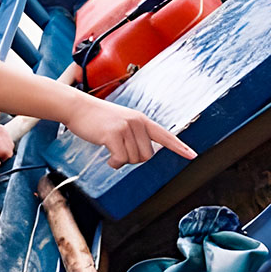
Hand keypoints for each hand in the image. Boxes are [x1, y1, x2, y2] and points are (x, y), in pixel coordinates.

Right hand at [63, 95, 195, 167]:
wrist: (78, 108)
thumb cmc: (97, 118)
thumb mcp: (121, 121)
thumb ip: (135, 133)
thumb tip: (143, 154)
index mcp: (141, 119)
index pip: (165, 136)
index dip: (179, 147)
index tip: (192, 155)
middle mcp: (137, 122)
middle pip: (147, 156)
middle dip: (133, 159)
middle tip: (119, 150)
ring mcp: (126, 128)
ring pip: (133, 159)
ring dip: (121, 160)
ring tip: (110, 148)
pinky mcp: (113, 135)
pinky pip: (120, 160)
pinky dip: (114, 163)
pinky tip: (107, 157)